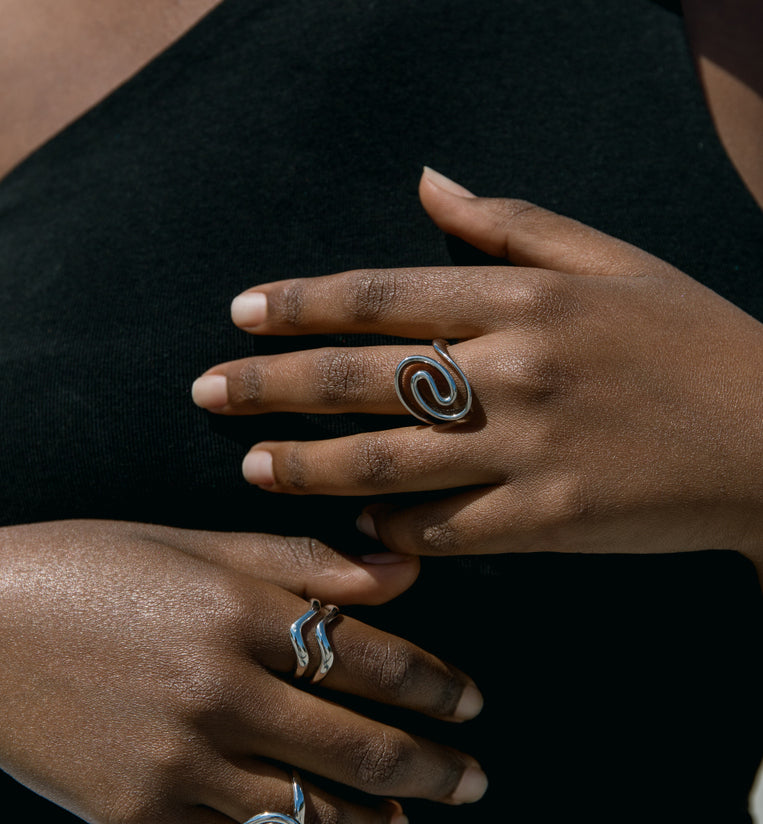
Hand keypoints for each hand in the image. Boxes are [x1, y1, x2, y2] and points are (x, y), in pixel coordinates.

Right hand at [0, 520, 484, 823]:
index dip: (437, 687)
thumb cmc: (87, 571)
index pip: (374, 659)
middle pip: (362, 746)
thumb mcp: (192, 545)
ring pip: (312, 815)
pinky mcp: (139, 817)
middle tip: (471, 779)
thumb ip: (302, 563)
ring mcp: (178, 761)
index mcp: (236, 609)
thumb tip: (402, 576)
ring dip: (376, 823)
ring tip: (404, 821)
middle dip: (434, 769)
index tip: (471, 703)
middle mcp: (217, 690)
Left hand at [193, 167, 762, 571]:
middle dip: (271, 386)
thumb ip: (512, 222)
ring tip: (252, 469)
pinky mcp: (548, 521)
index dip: (300, 305)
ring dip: (310, 468)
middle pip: (362, 378)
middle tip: (206, 392)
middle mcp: (513, 370)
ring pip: (387, 463)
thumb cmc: (690, 341)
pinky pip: (446, 532)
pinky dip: (395, 533)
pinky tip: (361, 531)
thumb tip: (426, 184)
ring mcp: (528, 450)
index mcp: (523, 299)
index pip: (381, 295)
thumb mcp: (611, 259)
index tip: (241, 316)